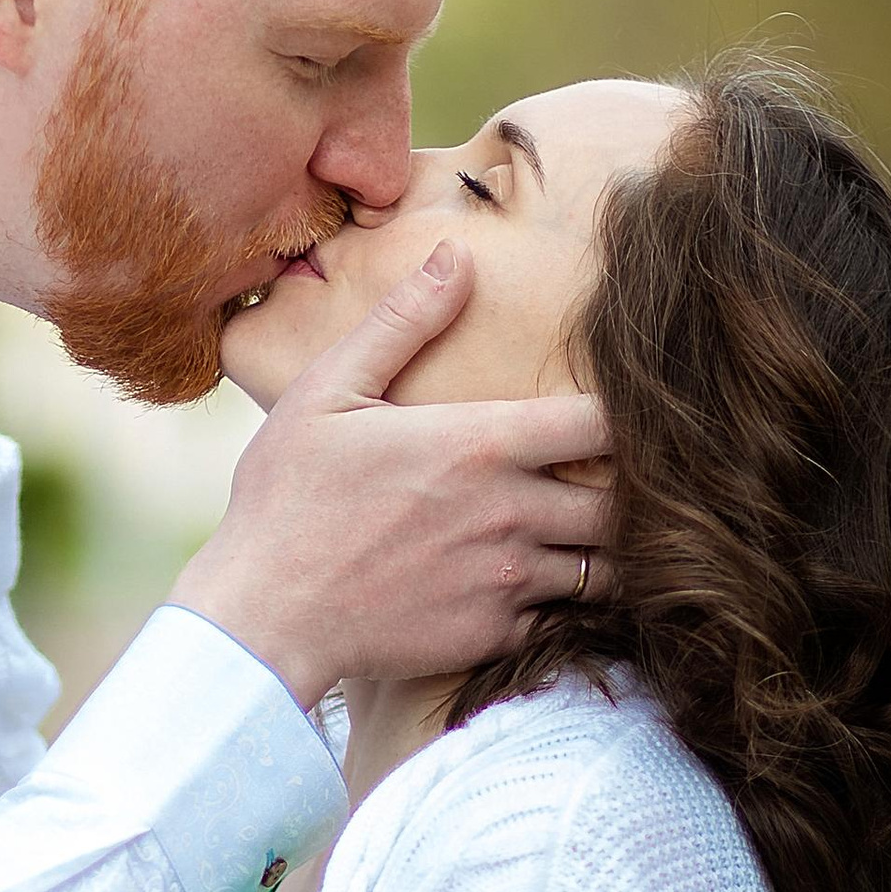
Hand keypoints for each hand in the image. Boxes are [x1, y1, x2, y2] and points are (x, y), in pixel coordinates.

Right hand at [171, 244, 611, 703]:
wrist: (262, 616)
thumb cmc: (288, 498)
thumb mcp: (328, 391)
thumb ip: (402, 324)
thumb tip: (457, 256)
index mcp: (480, 444)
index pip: (605, 423)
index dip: (626, 418)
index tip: (615, 416)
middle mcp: (511, 512)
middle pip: (623, 502)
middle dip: (628, 491)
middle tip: (608, 480)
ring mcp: (507, 580)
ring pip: (605, 568)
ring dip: (599, 549)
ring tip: (578, 533)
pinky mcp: (494, 635)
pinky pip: (561, 618)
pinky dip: (556, 601)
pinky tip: (526, 582)